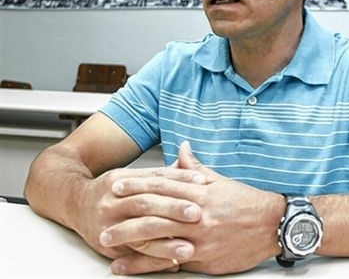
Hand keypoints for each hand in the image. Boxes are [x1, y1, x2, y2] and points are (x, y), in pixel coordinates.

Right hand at [72, 166, 205, 265]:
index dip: (179, 179)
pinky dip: (155, 260)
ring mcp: (109, 224)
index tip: (202, 182)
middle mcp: (113, 200)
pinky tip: (173, 263)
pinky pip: (134, 255)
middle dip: (173, 208)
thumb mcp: (130, 175)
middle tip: (197, 213)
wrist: (72, 202)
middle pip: (147, 203)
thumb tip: (187, 159)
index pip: (155, 178)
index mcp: (122, 179)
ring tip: (188, 247)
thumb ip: (159, 173)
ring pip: (140, 230)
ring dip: (166, 241)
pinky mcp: (107, 246)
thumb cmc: (109, 190)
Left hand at [104, 142, 284, 274]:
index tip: (117, 185)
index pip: (162, 185)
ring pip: (158, 237)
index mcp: (200, 191)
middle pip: (154, 211)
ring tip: (107, 240)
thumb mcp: (220, 180)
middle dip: (126, 212)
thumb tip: (181, 147)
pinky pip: (170, 261)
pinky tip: (129, 267)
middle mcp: (197, 213)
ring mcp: (199, 238)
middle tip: (103, 213)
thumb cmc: (245, 201)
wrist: (272, 224)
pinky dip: (146, 264)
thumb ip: (195, 167)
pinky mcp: (204, 259)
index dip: (137, 184)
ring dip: (129, 239)